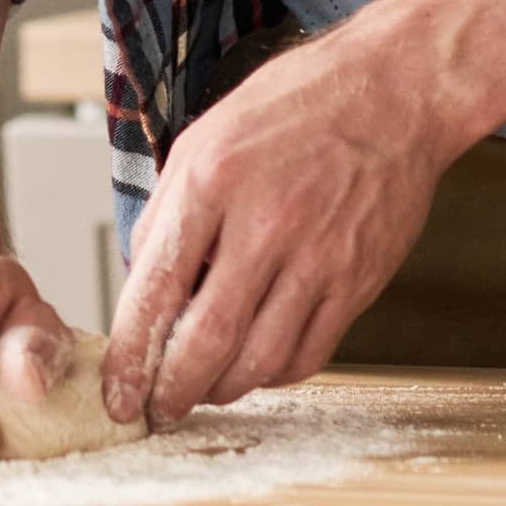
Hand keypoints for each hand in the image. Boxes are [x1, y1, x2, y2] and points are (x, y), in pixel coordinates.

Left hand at [104, 24, 448, 427]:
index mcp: (210, 182)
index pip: (156, 285)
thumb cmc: (292, 105)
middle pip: (206, 339)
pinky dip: (275, 375)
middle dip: (171, 389)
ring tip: (199, 394)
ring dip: (222, 390)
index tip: (116, 386)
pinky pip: (310, 352)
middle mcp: (262, 226)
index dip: (131, 350)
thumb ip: (170, 208)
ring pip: (260, 360)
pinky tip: (255, 369)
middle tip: (153, 411)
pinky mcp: (358, 282)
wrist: (389, 95)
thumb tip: (145, 274)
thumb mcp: (204, 135)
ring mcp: (317, 259)